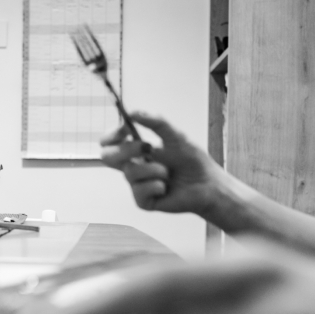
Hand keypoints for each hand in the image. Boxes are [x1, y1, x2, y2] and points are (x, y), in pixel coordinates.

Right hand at [100, 113, 226, 214]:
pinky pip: (140, 191)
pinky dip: (157, 186)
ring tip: (168, 173)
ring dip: (154, 169)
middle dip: (127, 149)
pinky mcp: (142, 201)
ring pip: (129, 172)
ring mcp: (136, 184)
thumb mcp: (175, 136)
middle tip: (148, 148)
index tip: (125, 130)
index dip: (111, 135)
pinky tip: (167, 188)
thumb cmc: (192, 160)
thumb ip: (155, 122)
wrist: (207, 184)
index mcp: (136, 151)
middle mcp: (132, 166)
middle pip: (108, 157)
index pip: (109, 143)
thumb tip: (133, 112)